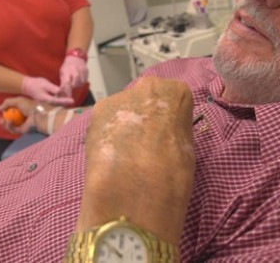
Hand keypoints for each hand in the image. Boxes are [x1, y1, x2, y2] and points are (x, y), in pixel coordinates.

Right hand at [0, 97, 35, 134]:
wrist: (38, 115)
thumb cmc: (30, 106)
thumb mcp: (18, 100)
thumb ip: (7, 102)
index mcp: (21, 110)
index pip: (10, 112)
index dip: (5, 112)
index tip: (1, 110)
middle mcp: (21, 118)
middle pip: (9, 120)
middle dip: (3, 120)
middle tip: (0, 119)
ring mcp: (21, 125)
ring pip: (9, 126)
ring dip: (4, 124)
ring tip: (2, 120)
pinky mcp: (22, 130)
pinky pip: (13, 130)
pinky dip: (9, 126)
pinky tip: (9, 121)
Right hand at [21, 76, 73, 105]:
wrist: (27, 86)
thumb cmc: (36, 84)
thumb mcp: (45, 84)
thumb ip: (53, 88)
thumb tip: (61, 91)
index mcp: (45, 99)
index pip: (57, 101)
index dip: (65, 101)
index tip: (72, 100)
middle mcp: (45, 103)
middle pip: (57, 104)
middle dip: (65, 103)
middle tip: (72, 100)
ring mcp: (45, 103)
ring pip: (56, 104)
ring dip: (62, 102)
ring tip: (69, 100)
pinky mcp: (46, 102)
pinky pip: (53, 103)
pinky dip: (59, 101)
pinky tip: (63, 98)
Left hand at [60, 56, 87, 91]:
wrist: (76, 57)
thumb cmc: (67, 66)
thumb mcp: (62, 73)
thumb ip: (63, 82)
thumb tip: (61, 92)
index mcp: (67, 71)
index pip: (67, 83)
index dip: (67, 90)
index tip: (66, 96)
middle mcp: (75, 71)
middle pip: (75, 84)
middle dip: (73, 88)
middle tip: (71, 89)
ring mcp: (82, 71)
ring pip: (81, 83)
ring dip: (77, 86)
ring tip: (74, 83)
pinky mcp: (87, 72)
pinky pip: (85, 81)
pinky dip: (81, 83)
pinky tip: (78, 80)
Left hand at [75, 76, 194, 244]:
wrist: (131, 191)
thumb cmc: (171, 173)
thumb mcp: (186, 148)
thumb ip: (174, 129)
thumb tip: (164, 133)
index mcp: (175, 91)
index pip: (175, 98)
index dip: (170, 120)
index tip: (167, 137)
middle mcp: (144, 87)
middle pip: (146, 99)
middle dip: (145, 118)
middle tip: (145, 147)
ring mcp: (116, 99)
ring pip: (123, 111)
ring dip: (124, 128)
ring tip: (125, 157)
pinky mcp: (93, 115)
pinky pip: (106, 123)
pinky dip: (108, 137)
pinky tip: (110, 159)